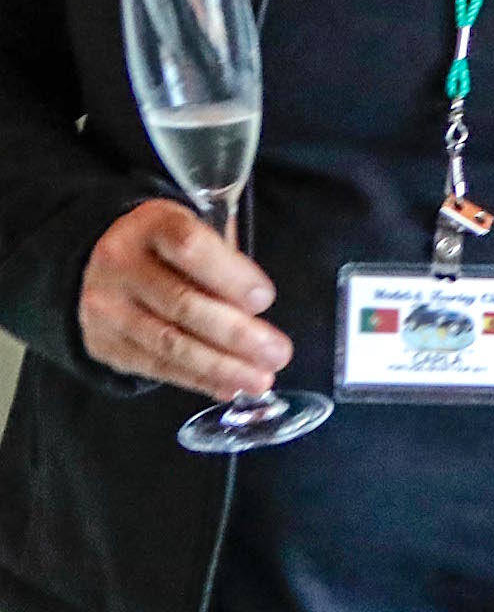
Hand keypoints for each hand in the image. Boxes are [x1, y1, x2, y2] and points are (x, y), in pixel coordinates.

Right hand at [78, 198, 291, 399]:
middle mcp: (120, 265)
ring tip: (261, 379)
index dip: (230, 275)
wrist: (97, 264)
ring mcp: (106, 308)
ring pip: (169, 343)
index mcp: (150, 225)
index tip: (265, 300)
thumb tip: (256, 308)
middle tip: (278, 353)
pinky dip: (197, 380)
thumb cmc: (167, 245)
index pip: (190, 248)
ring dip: (221, 366)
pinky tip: (229, 386)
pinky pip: (155, 367)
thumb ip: (222, 259)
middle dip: (236, 334)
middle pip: (182, 304)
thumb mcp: (192, 229)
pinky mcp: (103, 345)